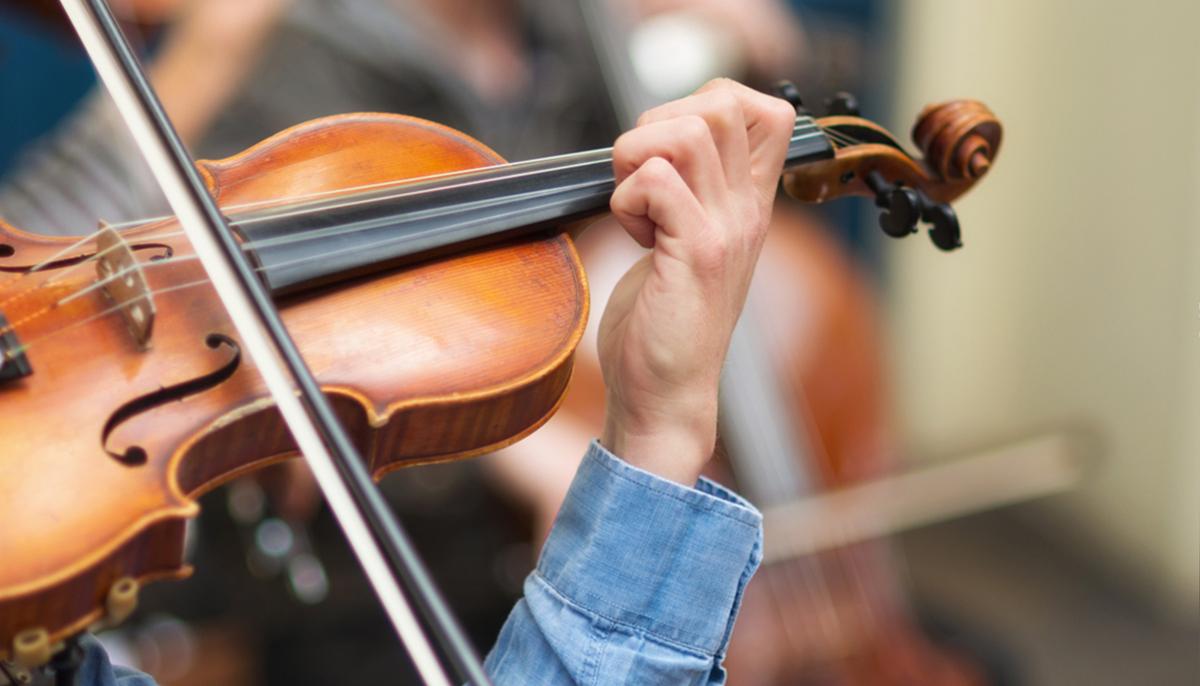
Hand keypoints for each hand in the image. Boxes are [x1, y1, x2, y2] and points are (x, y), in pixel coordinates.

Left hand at [599, 79, 795, 484]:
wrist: (666, 397)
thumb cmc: (664, 327)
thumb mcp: (687, 247)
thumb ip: (686, 196)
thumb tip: (650, 146)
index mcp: (748, 204)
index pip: (768, 110)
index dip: (710, 101)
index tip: (670, 150)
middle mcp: (747, 211)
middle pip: (721, 104)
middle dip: (658, 122)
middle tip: (639, 177)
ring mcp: (726, 230)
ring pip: (686, 132)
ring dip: (636, 157)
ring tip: (634, 206)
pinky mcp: (696, 253)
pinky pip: (654, 181)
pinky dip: (625, 199)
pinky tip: (633, 237)